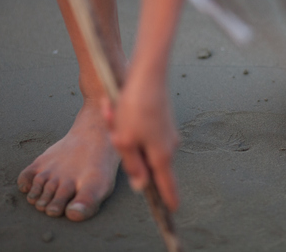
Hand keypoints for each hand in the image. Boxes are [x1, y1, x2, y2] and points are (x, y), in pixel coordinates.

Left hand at [103, 72, 179, 211]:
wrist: (149, 75)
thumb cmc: (135, 107)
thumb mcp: (126, 140)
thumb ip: (133, 165)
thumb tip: (141, 184)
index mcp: (161, 155)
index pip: (167, 184)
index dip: (168, 199)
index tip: (172, 211)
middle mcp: (169, 145)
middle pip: (148, 161)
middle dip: (128, 152)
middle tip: (115, 131)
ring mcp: (168, 132)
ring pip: (142, 143)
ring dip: (125, 133)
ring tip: (114, 112)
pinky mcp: (163, 120)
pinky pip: (143, 130)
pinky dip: (129, 122)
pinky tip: (118, 106)